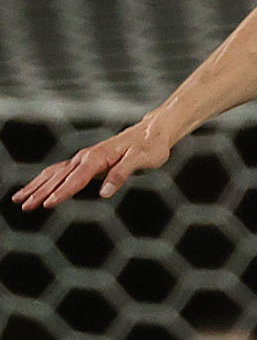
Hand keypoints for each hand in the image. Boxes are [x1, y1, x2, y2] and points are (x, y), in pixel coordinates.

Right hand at [13, 118, 172, 209]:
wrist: (153, 133)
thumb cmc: (150, 147)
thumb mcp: (141, 160)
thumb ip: (121, 174)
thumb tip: (105, 192)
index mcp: (98, 157)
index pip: (77, 178)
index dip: (62, 192)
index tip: (48, 203)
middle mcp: (86, 157)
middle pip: (59, 177)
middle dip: (40, 192)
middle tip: (24, 206)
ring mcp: (85, 159)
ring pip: (55, 174)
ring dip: (36, 187)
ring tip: (20, 199)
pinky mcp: (87, 163)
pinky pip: (61, 173)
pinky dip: (46, 181)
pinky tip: (36, 189)